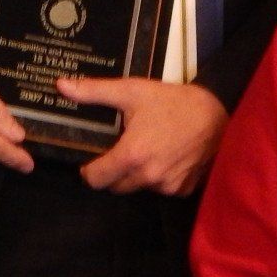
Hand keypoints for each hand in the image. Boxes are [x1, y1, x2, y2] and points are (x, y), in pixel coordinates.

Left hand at [56, 77, 226, 195]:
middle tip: (121, 150)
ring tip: (145, 150)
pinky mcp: (184, 189)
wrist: (215, 112)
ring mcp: (168, 186)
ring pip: (139, 188)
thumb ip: (94, 92)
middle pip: (116, 186)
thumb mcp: (131, 91)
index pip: (96, 180)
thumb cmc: (171, 101)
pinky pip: (161, 189)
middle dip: (113, 172)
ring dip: (136, 175)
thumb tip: (61, 86)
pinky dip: (159, 178)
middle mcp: (149, 176)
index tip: (92, 160)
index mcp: (132, 155)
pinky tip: (164, 157)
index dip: (89, 171)